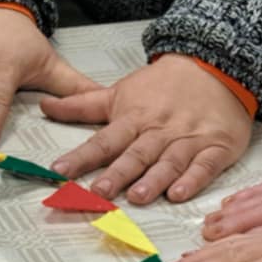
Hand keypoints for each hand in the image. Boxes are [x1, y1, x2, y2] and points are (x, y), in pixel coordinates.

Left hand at [46, 56, 252, 204]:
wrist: (216, 65)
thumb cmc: (165, 85)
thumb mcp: (120, 92)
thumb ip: (82, 105)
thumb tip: (45, 106)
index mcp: (134, 118)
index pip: (103, 140)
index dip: (81, 156)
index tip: (60, 170)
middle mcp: (159, 131)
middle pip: (136, 154)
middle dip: (117, 174)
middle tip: (99, 191)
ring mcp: (188, 140)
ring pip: (169, 162)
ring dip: (154, 180)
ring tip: (137, 196)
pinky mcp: (216, 147)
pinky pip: (205, 166)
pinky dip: (193, 180)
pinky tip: (180, 193)